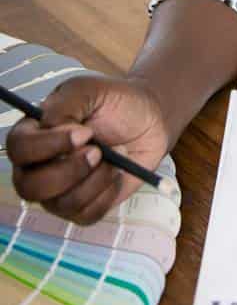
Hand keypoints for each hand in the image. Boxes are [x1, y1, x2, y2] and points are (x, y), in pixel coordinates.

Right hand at [5, 74, 169, 224]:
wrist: (150, 119)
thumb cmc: (115, 102)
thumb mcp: (89, 90)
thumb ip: (65, 105)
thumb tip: (53, 129)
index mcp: (32, 135)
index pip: (19, 148)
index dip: (49, 145)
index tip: (85, 133)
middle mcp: (37, 167)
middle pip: (29, 186)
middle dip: (69, 171)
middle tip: (99, 151)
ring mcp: (58, 191)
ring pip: (60, 203)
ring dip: (95, 180)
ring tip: (117, 156)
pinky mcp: (82, 206)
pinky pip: (86, 214)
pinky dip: (108, 194)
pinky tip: (119, 172)